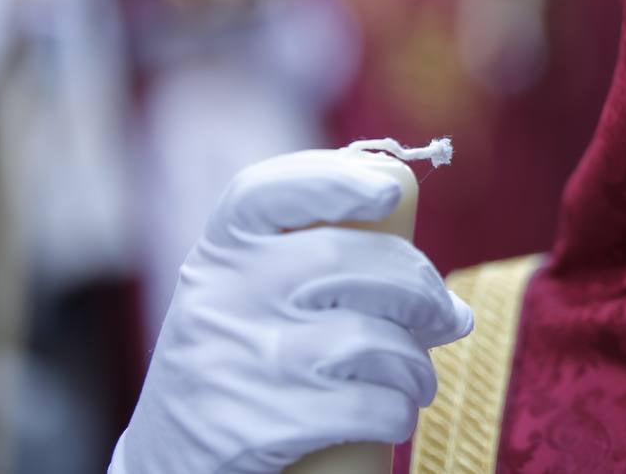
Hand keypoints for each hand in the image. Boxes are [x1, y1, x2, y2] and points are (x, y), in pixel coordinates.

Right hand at [110, 149, 472, 473]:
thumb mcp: (252, 296)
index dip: (333, 179)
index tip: (387, 191)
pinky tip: (397, 414)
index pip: (264, 190)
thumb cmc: (243, 359)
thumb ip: (325, 267)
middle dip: (420, 288)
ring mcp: (238, 360)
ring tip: (418, 379)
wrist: (173, 458)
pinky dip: (398, 411)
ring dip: (415, 364)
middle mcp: (222, 295)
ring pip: (369, 339)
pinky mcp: (255, 426)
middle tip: (446, 317)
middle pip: (347, 260)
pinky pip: (364, 405)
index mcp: (219, 252)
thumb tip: (453, 310)